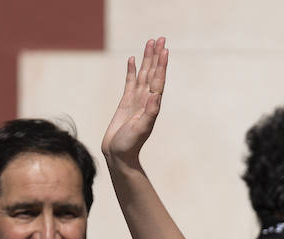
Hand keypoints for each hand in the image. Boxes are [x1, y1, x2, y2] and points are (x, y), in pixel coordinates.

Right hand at [102, 37, 167, 164]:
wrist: (119, 155)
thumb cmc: (130, 145)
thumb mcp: (141, 129)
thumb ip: (150, 113)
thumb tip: (156, 96)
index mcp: (152, 105)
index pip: (158, 80)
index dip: (161, 65)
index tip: (164, 49)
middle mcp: (146, 100)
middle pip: (152, 73)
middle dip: (156, 56)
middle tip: (160, 38)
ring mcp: (136, 100)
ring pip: (142, 74)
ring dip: (146, 59)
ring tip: (150, 43)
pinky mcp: (126, 103)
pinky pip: (129, 82)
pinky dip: (131, 71)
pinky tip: (131, 60)